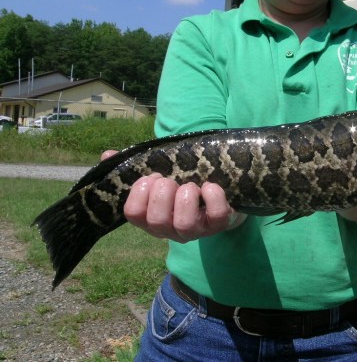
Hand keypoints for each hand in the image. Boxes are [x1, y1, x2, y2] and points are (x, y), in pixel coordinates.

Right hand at [100, 151, 245, 241]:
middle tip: (170, 181)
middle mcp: (170, 230)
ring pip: (184, 223)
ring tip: (190, 186)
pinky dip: (213, 196)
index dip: (140, 191)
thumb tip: (108, 155)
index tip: (152, 177)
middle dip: (162, 192)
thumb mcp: (158, 176)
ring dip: (186, 196)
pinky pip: (217, 215)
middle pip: (156, 220)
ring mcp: (195, 231)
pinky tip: (210, 186)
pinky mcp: (219, 226)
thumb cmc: (181, 185)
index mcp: (150, 218)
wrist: (219, 194)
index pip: (132, 214)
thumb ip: (134, 166)